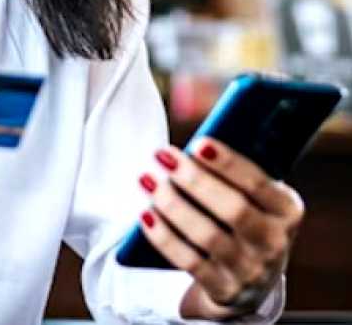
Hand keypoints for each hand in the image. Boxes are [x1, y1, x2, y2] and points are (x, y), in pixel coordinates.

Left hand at [138, 138, 304, 319]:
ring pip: (207, 236)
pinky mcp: (224, 290)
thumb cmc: (246, 215)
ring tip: (147, 179)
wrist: (253, 278)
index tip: (198, 143)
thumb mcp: (255, 194)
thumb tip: (194, 145)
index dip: (228, 163)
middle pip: (233, 210)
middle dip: (194, 180)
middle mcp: (274, 242)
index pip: (258, 183)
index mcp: (287, 209)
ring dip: (172, 204)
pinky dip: (164, 237)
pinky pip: (190, 262)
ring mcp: (251, 270)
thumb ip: (234, 170)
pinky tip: (146, 214)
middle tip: (162, 155)